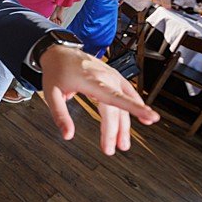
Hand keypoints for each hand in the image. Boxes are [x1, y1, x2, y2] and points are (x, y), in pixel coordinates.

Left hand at [36, 46, 158, 154]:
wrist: (59, 52)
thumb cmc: (56, 70)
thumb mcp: (51, 94)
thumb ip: (60, 116)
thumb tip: (68, 135)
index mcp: (90, 81)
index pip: (114, 98)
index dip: (133, 109)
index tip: (150, 117)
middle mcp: (105, 77)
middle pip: (116, 109)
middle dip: (116, 131)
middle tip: (112, 149)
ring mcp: (111, 76)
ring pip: (124, 103)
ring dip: (125, 124)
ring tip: (122, 142)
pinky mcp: (113, 76)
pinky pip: (128, 92)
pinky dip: (135, 104)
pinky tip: (141, 116)